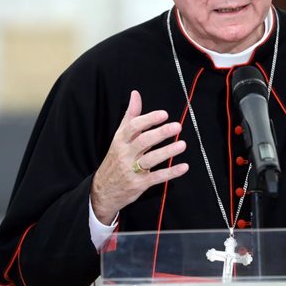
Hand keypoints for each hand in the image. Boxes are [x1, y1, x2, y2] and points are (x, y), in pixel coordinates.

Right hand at [90, 90, 188, 223]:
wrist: (102, 190)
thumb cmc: (115, 159)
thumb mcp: (119, 137)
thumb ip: (130, 116)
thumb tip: (136, 94)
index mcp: (121, 141)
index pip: (133, 127)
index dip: (149, 119)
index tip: (163, 114)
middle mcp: (125, 154)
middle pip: (143, 142)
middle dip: (160, 133)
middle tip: (177, 126)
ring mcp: (132, 170)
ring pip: (150, 159)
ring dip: (167, 152)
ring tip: (182, 144)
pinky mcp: (139, 184)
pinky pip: (156, 177)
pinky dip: (170, 172)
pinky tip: (183, 166)